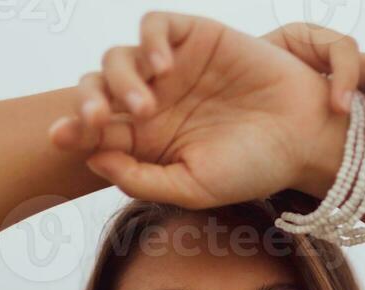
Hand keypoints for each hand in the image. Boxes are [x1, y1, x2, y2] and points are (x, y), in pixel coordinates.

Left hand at [49, 12, 351, 207]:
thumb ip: (142, 179)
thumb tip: (94, 159)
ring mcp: (171, 69)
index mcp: (147, 144)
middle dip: (87, 104)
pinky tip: (163, 68)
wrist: (302, 137)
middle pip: (97, 92)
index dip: (74, 131)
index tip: (61, 137)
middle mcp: (152, 104)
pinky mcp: (194, 37)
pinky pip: (154, 26)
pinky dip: (149, 40)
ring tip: (147, 106)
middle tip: (98, 121)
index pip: (97, 133)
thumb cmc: (252, 169)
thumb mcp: (192, 188)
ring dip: (120, 80)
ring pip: (118, 58)